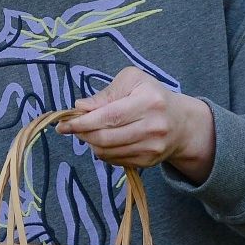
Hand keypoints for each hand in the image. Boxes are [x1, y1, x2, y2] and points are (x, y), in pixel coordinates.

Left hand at [57, 67, 215, 182]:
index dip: (83, 122)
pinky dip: (102, 152)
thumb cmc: (152, 96)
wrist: (182, 123)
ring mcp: (152, 148)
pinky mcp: (149, 162)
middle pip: (106, 137)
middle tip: (70, 128)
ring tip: (87, 132)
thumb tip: (81, 107)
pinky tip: (102, 141)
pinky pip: (115, 160)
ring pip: (108, 151)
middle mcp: (153, 127)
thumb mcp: (132, 81)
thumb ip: (106, 93)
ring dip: (90, 143)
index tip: (63, 124)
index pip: (109, 116)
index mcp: (148, 102)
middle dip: (82, 134)